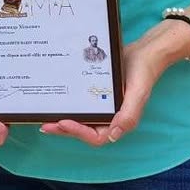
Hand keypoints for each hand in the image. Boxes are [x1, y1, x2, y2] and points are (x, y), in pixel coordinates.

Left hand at [38, 27, 179, 145]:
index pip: (96, 137)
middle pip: (84, 131)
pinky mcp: (96, 96)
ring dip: (63, 120)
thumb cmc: (143, 72)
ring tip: (45, 116)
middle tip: (45, 124)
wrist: (144, 52)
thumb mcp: (138, 92)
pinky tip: (56, 100)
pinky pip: (81, 105)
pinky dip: (69, 106)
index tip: (63, 123)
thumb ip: (129, 115)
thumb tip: (114, 135)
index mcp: (119, 121)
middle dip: (64, 130)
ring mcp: (102, 107)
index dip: (78, 133)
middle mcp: (110, 118)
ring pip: (80, 120)